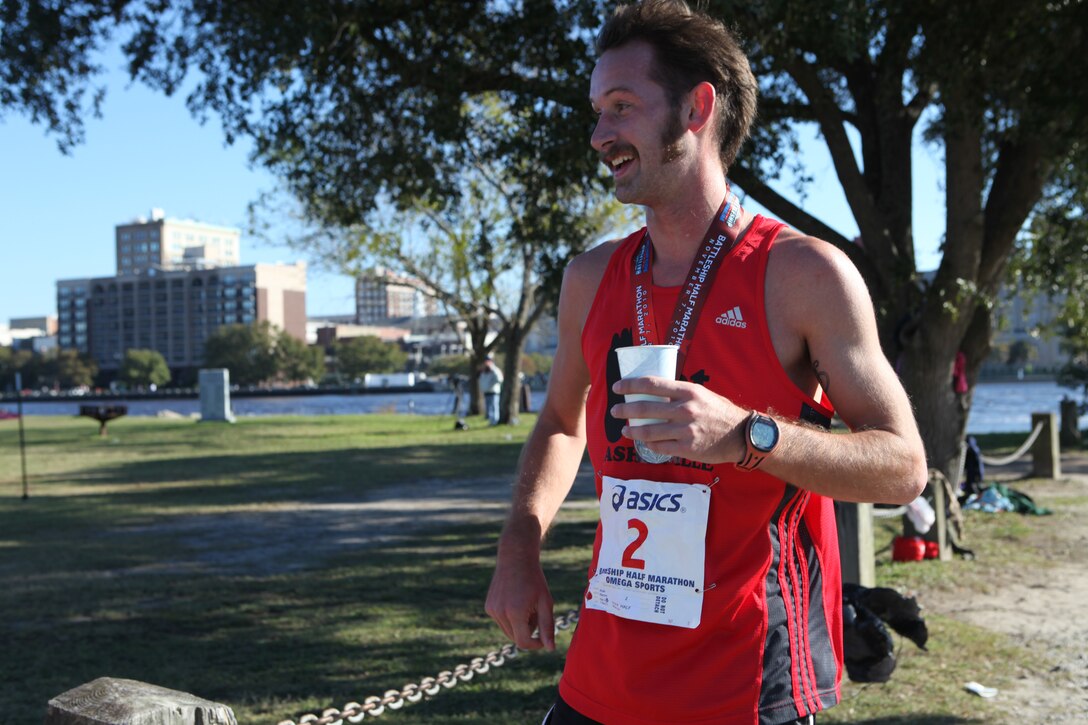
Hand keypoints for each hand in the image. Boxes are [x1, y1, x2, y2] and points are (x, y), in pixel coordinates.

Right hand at [485, 543, 555, 650]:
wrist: (516, 558)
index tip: (544, 639)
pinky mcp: (488, 607)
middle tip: (537, 614)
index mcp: (515, 612)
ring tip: (527, 607)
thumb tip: (550, 648)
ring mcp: (492, 610)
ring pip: (509, 631)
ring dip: (520, 626)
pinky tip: (517, 601)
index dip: (535, 644)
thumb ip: (547, 627)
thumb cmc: (534, 580)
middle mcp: (500, 613)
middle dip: (528, 632)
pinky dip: (511, 618)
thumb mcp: (545, 602)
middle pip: (516, 638)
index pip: (523, 642)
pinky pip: (502, 622)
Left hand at [610, 376, 748, 463]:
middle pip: (645, 409)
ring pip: (648, 431)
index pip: (652, 384)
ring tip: (624, 430)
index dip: (630, 385)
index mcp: (688, 391)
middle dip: (624, 410)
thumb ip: (679, 393)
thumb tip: (653, 390)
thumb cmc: (718, 411)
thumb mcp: (701, 393)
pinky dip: (648, 444)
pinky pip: (660, 447)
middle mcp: (686, 410)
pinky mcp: (687, 448)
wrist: (741, 435)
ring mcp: (686, 430)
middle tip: (615, 411)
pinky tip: (643, 442)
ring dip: (632, 431)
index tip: (617, 387)